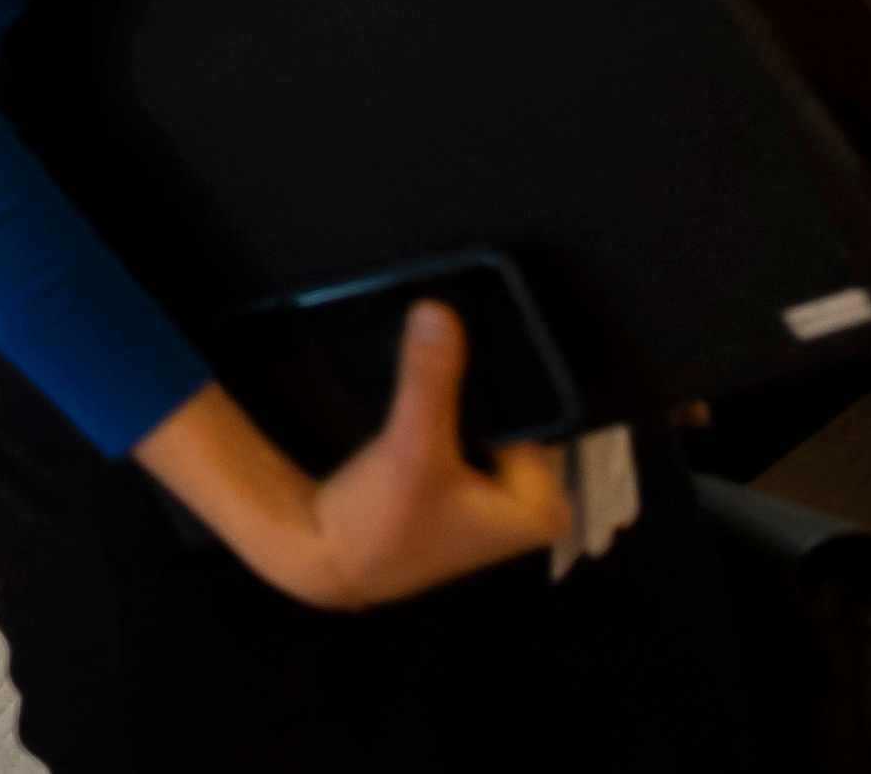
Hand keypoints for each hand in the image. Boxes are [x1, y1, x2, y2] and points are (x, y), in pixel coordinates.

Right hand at [147, 307, 574, 611]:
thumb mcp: (410, 447)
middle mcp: (531, 508)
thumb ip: (428, 380)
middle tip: (437, 369)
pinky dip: (444, 423)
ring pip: (484, 426)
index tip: (464, 346)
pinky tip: (419, 412)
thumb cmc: (382, 524)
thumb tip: (438, 312)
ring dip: (454, 405)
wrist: (326, 559)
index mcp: (544, 508)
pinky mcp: (464, 493)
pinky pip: (466, 438)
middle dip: (473, 395)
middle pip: (510, 420)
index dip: (494, 383)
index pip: (534, 416)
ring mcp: (496, 502)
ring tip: (425, 387)